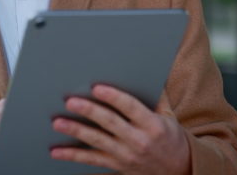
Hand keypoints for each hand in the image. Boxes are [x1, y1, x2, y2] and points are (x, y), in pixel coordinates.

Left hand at [50, 85, 190, 174]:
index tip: (97, 87)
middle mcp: (138, 141)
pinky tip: (57, 151)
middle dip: (89, 111)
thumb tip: (146, 71)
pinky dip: (73, 156)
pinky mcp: (117, 165)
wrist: (178, 169)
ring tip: (58, 122)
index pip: (131, 107)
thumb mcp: (168, 116)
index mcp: (152, 125)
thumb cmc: (170, 138)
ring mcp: (126, 155)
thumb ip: (156, 96)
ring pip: (97, 142)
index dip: (114, 97)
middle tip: (71, 101)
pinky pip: (92, 160)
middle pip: (110, 123)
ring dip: (76, 131)